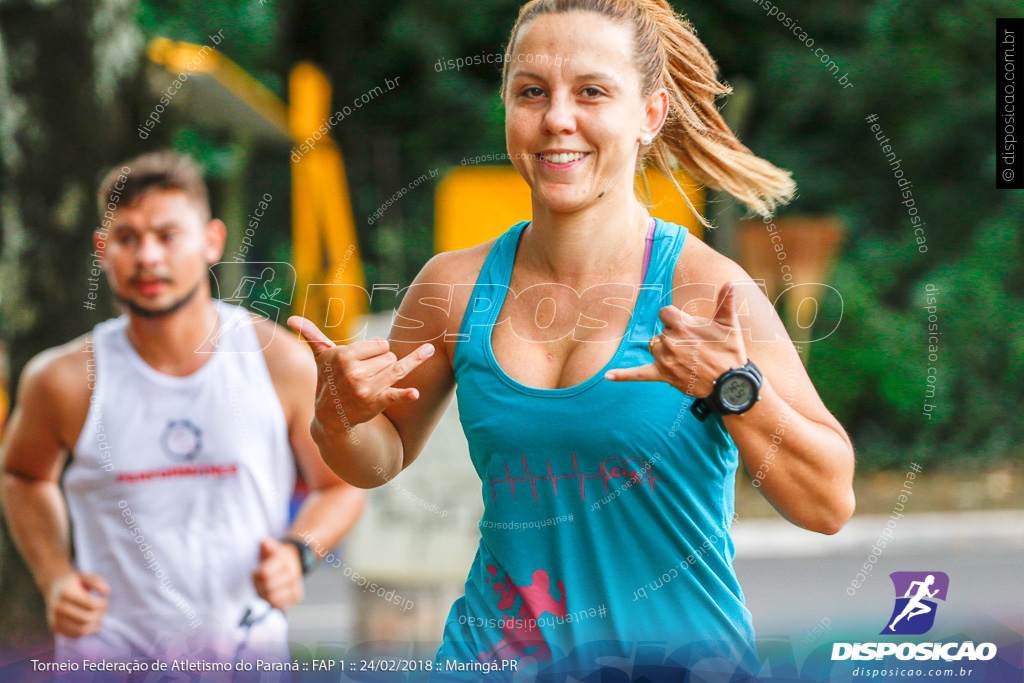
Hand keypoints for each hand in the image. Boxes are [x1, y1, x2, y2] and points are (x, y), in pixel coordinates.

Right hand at [44, 572, 108, 637]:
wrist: (53, 587)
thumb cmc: (73, 582)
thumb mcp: (85, 576)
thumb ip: (96, 581)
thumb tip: (105, 591)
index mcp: (65, 592)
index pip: (90, 604)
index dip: (102, 604)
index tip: (105, 599)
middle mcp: (57, 607)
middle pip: (86, 618)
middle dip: (99, 615)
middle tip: (103, 609)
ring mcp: (54, 619)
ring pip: (80, 630)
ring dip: (94, 625)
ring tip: (99, 617)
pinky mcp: (55, 628)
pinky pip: (73, 635)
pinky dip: (86, 631)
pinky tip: (91, 623)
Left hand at [252, 538, 303, 610]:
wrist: (294, 561)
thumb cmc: (276, 556)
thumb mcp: (271, 547)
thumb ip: (266, 544)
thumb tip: (263, 542)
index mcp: (285, 561)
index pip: (265, 574)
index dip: (255, 575)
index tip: (253, 572)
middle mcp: (293, 574)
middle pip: (267, 587)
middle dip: (257, 586)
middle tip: (256, 582)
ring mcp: (295, 586)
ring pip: (272, 598)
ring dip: (262, 595)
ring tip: (261, 589)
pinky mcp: (296, 597)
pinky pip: (279, 606)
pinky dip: (270, 602)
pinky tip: (269, 595)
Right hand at [287, 316, 433, 434]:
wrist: (330, 416)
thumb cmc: (329, 380)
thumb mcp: (321, 357)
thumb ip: (311, 334)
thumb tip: (291, 318)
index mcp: (343, 356)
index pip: (381, 344)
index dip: (377, 352)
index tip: (364, 361)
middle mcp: (354, 372)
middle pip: (391, 356)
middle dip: (383, 363)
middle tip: (367, 375)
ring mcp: (365, 388)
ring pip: (397, 369)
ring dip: (394, 372)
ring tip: (385, 376)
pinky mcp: (376, 403)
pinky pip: (395, 395)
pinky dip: (406, 395)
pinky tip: (414, 394)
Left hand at [605, 281, 746, 396]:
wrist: (729, 383)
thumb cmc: (730, 352)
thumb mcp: (729, 324)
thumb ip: (726, 301)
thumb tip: (731, 282)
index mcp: (683, 326)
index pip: (666, 313)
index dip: (678, 318)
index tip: (691, 327)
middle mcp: (670, 341)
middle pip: (662, 330)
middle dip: (675, 334)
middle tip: (695, 346)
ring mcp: (665, 359)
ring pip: (654, 345)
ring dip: (664, 348)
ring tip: (685, 356)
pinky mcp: (662, 375)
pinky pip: (638, 374)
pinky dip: (623, 375)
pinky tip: (608, 376)